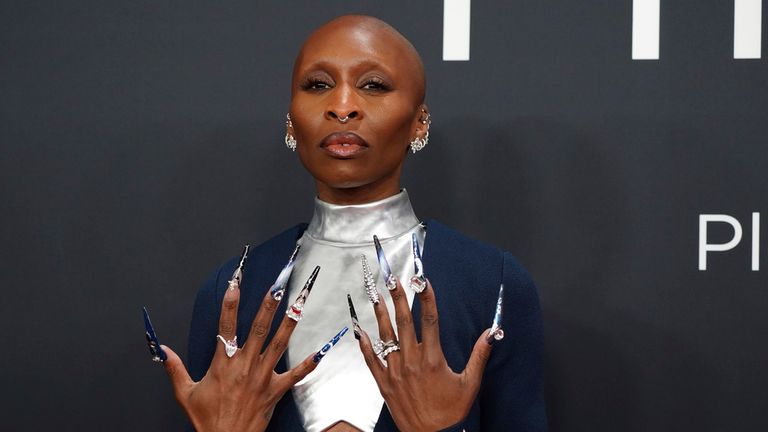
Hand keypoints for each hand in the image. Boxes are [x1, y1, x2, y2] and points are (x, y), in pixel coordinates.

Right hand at [160, 275, 318, 431]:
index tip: (235, 283)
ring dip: (289, 323)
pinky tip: (321, 351)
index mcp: (223, 364)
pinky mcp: (275, 390)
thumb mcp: (185, 393)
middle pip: (258, 329)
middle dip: (268, 305)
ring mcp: (262, 377)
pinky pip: (296, 375)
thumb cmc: (208, 420)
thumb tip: (163, 349)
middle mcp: (245, 366)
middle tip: (277, 286)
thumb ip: (175, 368)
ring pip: (279, 344)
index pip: (226, 326)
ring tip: (299, 304)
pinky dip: (309, 363)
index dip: (230, 303)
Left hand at [357, 277, 494, 430]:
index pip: (429, 320)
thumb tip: (491, 333)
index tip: (423, 279)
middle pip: (404, 321)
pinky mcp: (384, 383)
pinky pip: (371, 360)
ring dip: (380, 313)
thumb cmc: (451, 412)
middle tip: (392, 277)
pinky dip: (364, 344)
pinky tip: (359, 329)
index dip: (426, 297)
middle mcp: (411, 362)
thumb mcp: (470, 384)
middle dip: (398, 297)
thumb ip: (479, 356)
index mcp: (432, 359)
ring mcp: (395, 372)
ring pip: (385, 336)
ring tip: (375, 293)